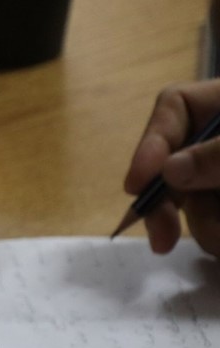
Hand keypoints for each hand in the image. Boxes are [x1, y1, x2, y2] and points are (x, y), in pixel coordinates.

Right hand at [124, 80, 219, 255]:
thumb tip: (168, 172)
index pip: (173, 108)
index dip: (150, 145)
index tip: (136, 183)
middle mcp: (217, 141)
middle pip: (174, 166)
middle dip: (166, 205)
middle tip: (161, 238)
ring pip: (195, 205)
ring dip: (207, 228)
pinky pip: (211, 225)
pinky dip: (218, 237)